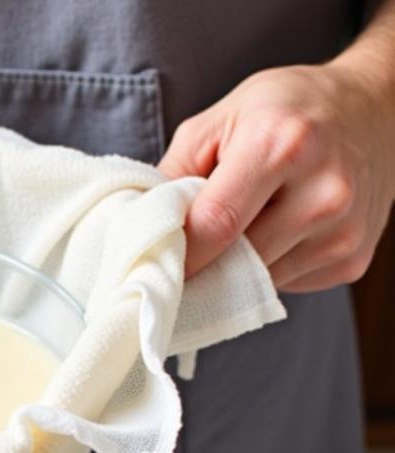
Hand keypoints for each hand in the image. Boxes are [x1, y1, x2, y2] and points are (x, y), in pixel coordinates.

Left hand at [159, 63, 394, 291]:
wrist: (376, 109)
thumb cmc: (289, 109)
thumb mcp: (224, 117)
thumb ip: (175, 170)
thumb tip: (140, 227)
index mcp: (282, 145)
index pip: (214, 226)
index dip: (178, 253)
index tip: (155, 262)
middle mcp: (322, 190)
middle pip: (236, 261)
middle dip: (204, 263)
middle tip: (187, 254)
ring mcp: (342, 230)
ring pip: (258, 282)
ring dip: (237, 268)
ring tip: (242, 230)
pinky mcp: (351, 258)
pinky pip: (286, 285)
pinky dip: (269, 269)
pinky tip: (279, 232)